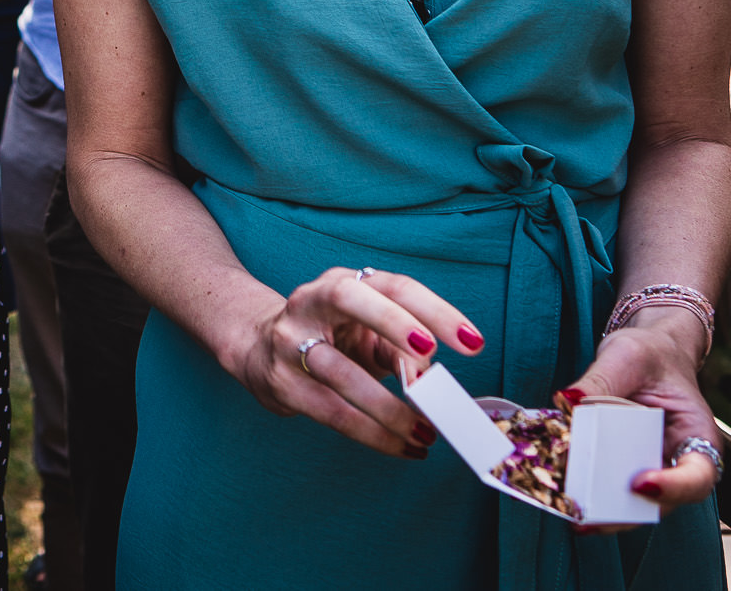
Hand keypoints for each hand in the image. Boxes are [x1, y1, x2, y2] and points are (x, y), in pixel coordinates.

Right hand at [227, 267, 485, 459]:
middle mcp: (312, 301)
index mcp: (343, 283)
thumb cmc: (332, 338)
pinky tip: (403, 447)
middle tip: (431, 352)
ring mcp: (290, 340)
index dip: (434, 309)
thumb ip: (401, 350)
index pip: (392, 286)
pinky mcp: (281, 382)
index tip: (472, 342)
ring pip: (340, 371)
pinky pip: (332, 412)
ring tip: (426, 433)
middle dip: (393, 322)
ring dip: (390, 407)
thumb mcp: (369, 334)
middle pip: (349, 298)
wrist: (258, 347)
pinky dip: (374, 435)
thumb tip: (429, 381)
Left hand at [558, 314, 718, 527]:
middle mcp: (676, 462)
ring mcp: (649, 469)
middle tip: (587, 515)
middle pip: (660, 504)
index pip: (697, 476)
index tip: (640, 484)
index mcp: (696, 436)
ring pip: (631, 504)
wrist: (647, 355)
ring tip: (568, 509)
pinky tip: (558, 491)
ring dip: (600, 509)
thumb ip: (602, 379)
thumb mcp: (628, 357)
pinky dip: (585, 491)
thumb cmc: (649, 354)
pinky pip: (607, 486)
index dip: (674, 487)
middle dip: (624, 513)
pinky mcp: (621, 468)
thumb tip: (568, 399)